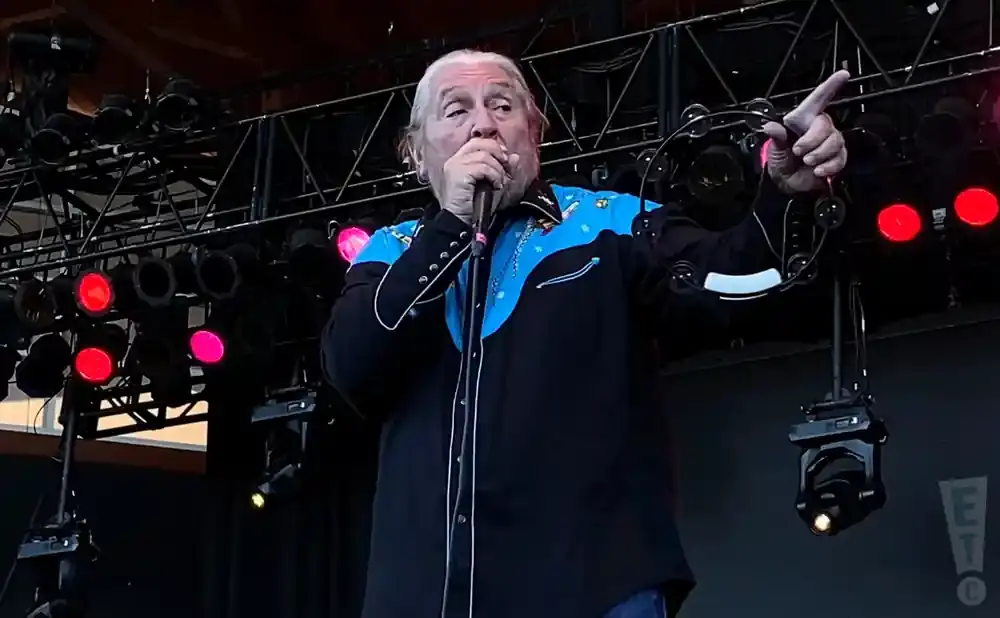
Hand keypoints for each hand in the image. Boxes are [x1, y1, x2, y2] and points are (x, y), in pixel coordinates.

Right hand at [440, 138, 518, 224]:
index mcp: (460, 160)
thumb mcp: (493, 185)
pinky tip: (494, 186)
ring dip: (498, 170)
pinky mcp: (458, 173)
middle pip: (481, 143)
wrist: (460, 222)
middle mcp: (455, 159)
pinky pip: (483, 167)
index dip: (494, 147)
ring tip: (499, 183)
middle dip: (498, 153)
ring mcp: (455, 165)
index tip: (505, 159)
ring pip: (485, 156)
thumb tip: (515, 157)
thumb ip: (503, 169)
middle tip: (506, 167)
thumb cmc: (474, 207)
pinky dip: (494, 176)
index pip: (478, 142)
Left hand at [763, 70, 849, 193]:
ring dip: (819, 154)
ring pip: (835, 141)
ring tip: (807, 162)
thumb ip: (777, 137)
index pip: (818, 99)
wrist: (788, 184)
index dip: (830, 86)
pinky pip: (840, 158)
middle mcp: (819, 128)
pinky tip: (818, 171)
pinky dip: (828, 166)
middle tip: (798, 151)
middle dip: (811, 140)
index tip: (843, 74)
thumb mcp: (775, 149)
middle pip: (825, 125)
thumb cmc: (782, 161)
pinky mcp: (837, 157)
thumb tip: (769, 127)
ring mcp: (830, 142)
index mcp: (804, 120)